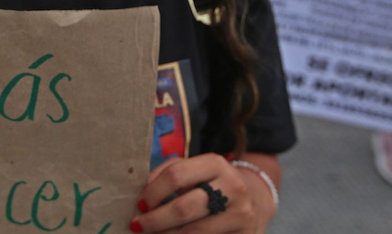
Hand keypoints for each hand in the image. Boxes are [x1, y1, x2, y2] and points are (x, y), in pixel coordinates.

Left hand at [133, 154, 272, 233]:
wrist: (253, 202)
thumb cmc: (211, 185)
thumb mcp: (193, 171)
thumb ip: (167, 174)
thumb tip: (142, 194)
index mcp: (215, 164)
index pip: (175, 175)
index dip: (153, 192)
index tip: (140, 204)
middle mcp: (233, 188)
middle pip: (183, 208)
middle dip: (155, 220)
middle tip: (138, 225)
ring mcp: (242, 214)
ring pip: (193, 232)